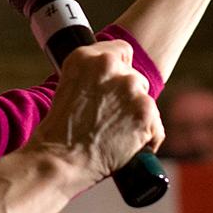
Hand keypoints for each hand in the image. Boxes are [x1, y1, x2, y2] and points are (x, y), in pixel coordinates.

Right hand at [27, 41, 162, 183]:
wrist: (59, 162)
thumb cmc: (57, 134)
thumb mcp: (66, 88)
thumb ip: (90, 77)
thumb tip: (110, 83)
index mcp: (87, 57)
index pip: (122, 51)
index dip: (120, 71)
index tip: (112, 87)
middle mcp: (111, 67)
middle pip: (135, 78)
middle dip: (127, 97)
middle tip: (109, 119)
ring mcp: (132, 90)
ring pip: (146, 102)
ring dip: (136, 117)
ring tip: (115, 136)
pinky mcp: (146, 114)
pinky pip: (156, 128)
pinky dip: (146, 140)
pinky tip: (127, 148)